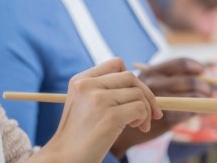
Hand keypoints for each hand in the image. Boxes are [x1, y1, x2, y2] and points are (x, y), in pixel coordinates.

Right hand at [37, 58, 162, 162]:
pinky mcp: (109, 117)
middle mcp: (88, 85)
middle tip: (152, 112)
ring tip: (139, 125)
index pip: (116, 64)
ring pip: (138, 94)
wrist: (64, 158)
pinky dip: (144, 118)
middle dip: (146, 94)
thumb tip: (139, 88)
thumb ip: (102, 90)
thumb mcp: (83, 104)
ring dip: (146, 110)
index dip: (131, 79)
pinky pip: (140, 108)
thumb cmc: (78, 136)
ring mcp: (98, 100)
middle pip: (130, 77)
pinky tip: (136, 127)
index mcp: (80, 80)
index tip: (136, 95)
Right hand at [109, 58, 210, 153]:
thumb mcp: (145, 83)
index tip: (202, 70)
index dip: (193, 65)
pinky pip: (188, 112)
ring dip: (201, 99)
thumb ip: (165, 78)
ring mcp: (158, 101)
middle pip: (188, 80)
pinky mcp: (163, 119)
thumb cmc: (135, 101)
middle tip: (208, 91)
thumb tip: (199, 73)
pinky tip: (190, 113)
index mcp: (150, 72)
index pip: (178, 63)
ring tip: (201, 102)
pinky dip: (194, 112)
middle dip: (203, 85)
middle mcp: (154, 84)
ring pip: (191, 97)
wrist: (119, 126)